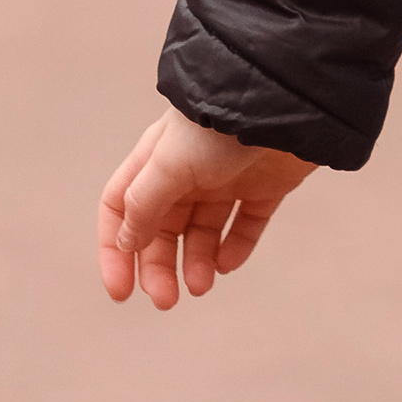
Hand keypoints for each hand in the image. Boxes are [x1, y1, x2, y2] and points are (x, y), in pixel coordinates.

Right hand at [98, 102, 315, 309]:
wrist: (286, 102)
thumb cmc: (218, 124)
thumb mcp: (168, 165)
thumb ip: (143, 204)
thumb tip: (126, 241)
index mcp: (158, 160)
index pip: (122, 208)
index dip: (116, 249)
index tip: (121, 290)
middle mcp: (189, 170)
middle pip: (161, 229)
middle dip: (159, 267)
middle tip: (166, 299)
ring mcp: (228, 178)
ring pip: (203, 233)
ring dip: (196, 263)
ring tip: (201, 285)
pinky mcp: (266, 185)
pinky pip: (245, 226)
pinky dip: (235, 248)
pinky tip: (228, 263)